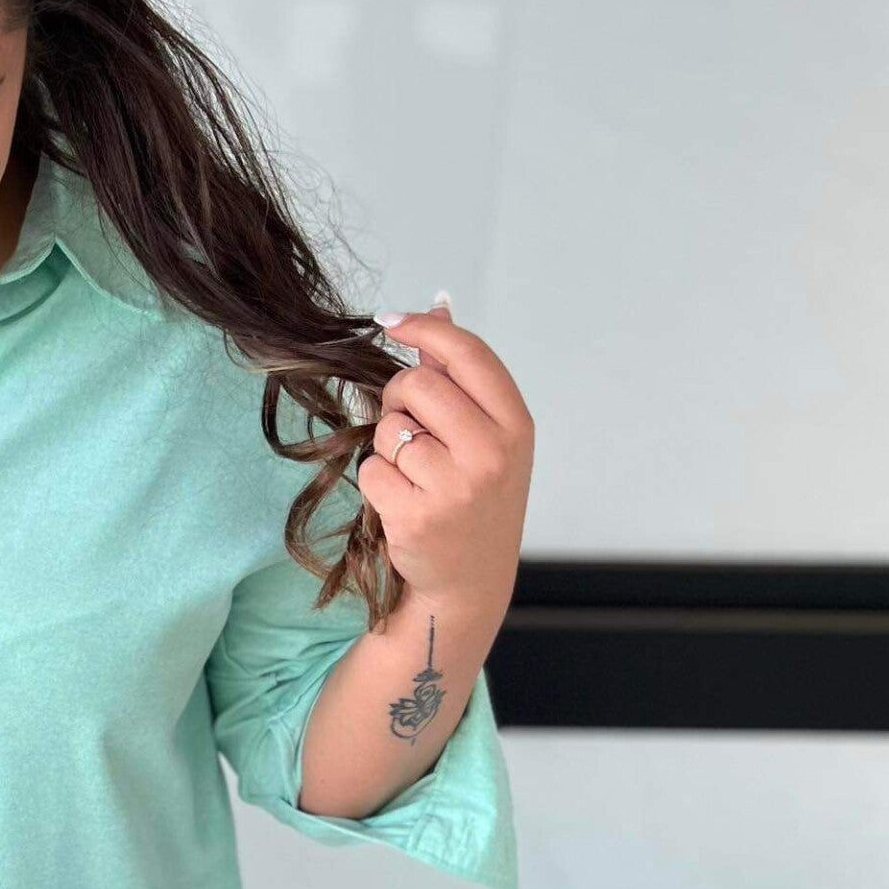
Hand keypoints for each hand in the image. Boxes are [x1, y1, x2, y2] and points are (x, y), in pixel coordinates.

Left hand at [361, 294, 532, 612]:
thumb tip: (435, 309)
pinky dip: (377, 481)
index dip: (425, 328)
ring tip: (415, 474)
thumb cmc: (476, 498)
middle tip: (413, 428)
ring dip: (389, 445)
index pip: (468, 355)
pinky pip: (371, 468)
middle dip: (401, 397)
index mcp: (516, 426)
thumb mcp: (487, 436)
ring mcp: (456, 488)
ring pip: (389, 427)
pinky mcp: (416, 516)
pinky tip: (403, 501)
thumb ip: (461, 377)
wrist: (469, 580)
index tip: (392, 321)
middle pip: (417, 383)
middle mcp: (493, 454)